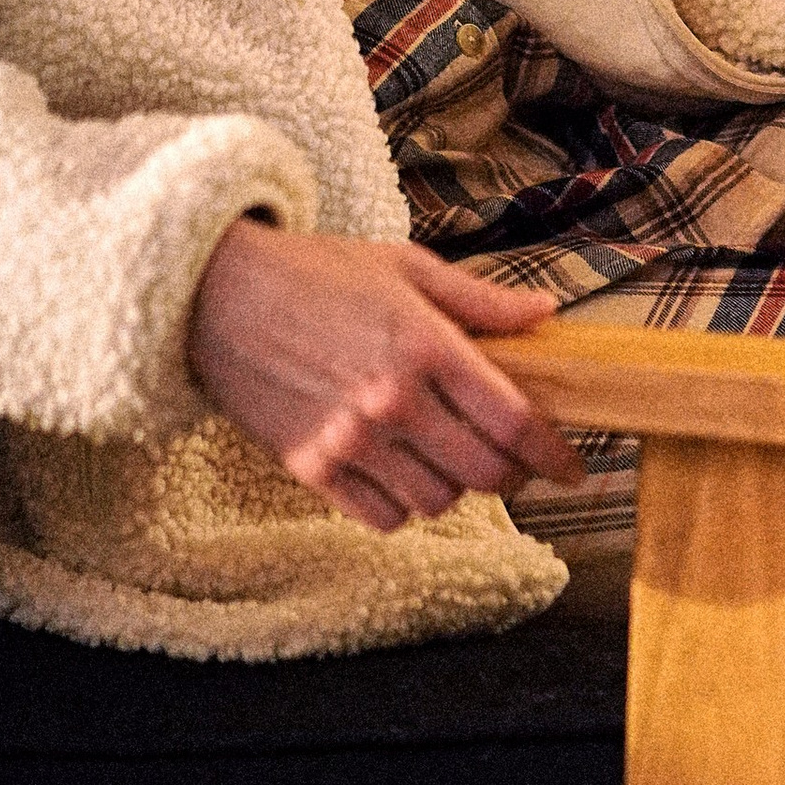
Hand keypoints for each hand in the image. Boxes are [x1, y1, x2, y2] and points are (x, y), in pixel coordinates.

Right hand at [186, 219, 588, 533]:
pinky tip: (402, 474)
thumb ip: (479, 300)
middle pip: (485, 473)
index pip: (514, 422)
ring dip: (456, 489)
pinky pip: (383, 517)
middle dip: (514, 476)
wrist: (213, 293)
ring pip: (438, 501)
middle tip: (515, 464)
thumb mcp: (403, 267)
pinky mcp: (311, 467)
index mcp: (425, 345)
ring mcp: (349, 439)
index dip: (555, 454)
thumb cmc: (311, 273)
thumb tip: (546, 315)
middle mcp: (392, 400)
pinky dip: (404, 506)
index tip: (572, 466)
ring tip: (449, 459)